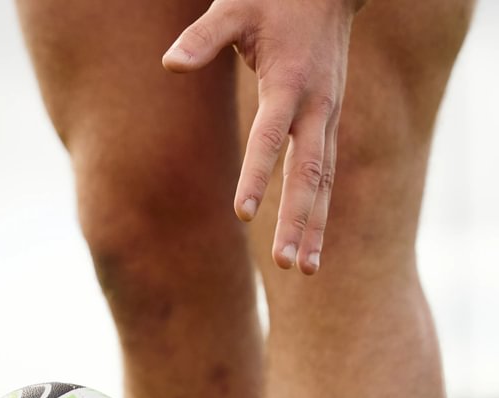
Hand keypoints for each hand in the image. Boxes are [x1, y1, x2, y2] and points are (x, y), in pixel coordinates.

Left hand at [163, 0, 363, 273]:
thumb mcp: (236, 5)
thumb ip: (203, 37)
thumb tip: (170, 64)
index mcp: (290, 83)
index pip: (270, 137)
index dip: (256, 176)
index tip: (242, 213)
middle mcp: (317, 108)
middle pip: (307, 175)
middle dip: (296, 221)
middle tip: (285, 264)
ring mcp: (327, 119)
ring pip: (323, 184)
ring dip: (314, 229)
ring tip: (303, 271)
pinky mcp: (329, 126)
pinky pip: (327, 178)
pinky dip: (321, 215)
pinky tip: (312, 250)